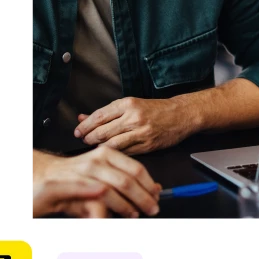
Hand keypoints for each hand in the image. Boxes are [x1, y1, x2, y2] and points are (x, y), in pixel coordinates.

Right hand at [33, 146, 161, 216]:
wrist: (37, 176)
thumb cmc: (69, 179)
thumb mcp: (98, 180)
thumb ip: (120, 186)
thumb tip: (147, 195)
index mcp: (106, 155)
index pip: (135, 168)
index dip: (148, 185)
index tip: (157, 197)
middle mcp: (95, 161)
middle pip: (126, 180)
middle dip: (142, 197)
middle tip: (151, 210)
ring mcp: (80, 172)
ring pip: (109, 190)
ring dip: (124, 206)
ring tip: (132, 215)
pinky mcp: (63, 185)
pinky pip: (84, 197)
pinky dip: (100, 209)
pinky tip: (107, 217)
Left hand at [74, 96, 192, 154]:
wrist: (181, 114)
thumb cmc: (155, 109)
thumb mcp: (132, 104)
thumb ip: (108, 113)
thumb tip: (82, 118)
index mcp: (128, 104)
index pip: (99, 116)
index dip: (85, 126)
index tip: (77, 131)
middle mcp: (134, 117)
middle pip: (102, 132)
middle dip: (89, 138)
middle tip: (83, 141)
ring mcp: (141, 132)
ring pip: (111, 144)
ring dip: (99, 148)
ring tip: (93, 149)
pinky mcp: (147, 146)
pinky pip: (124, 153)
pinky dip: (114, 154)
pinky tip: (109, 154)